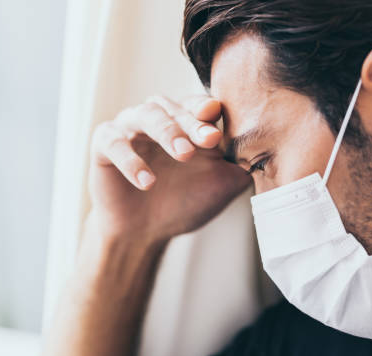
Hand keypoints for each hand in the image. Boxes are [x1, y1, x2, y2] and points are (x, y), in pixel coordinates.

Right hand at [85, 94, 251, 244]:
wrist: (145, 233)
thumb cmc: (184, 203)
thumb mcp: (221, 185)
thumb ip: (241, 163)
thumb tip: (267, 146)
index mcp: (186, 123)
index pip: (199, 107)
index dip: (209, 114)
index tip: (219, 130)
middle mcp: (158, 120)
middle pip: (174, 106)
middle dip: (192, 122)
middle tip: (208, 140)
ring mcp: (130, 129)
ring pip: (145, 114)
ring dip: (166, 131)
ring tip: (183, 154)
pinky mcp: (104, 144)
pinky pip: (113, 141)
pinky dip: (130, 160)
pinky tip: (147, 181)